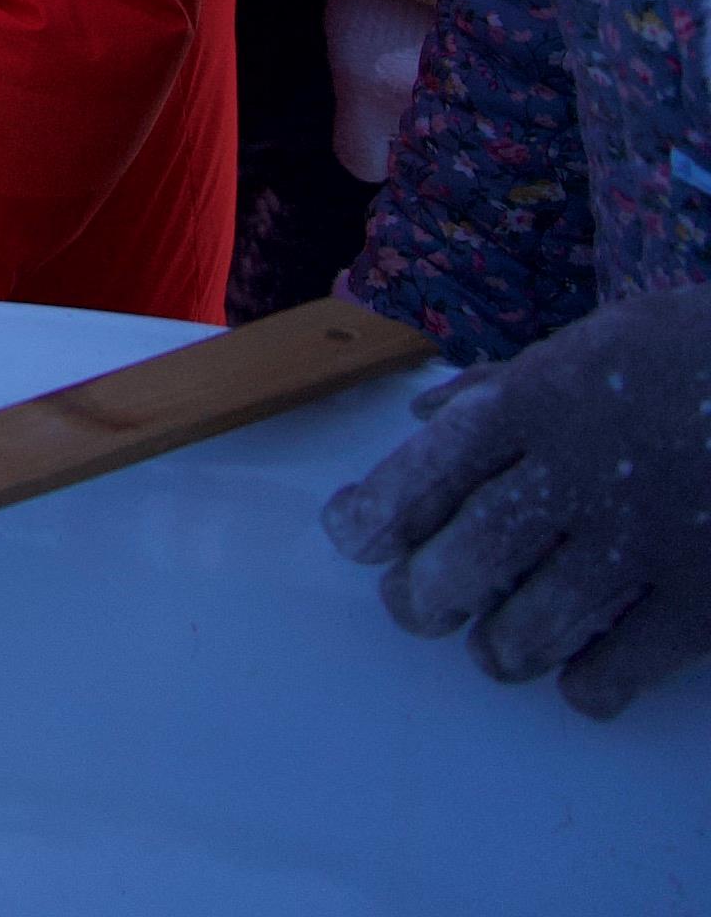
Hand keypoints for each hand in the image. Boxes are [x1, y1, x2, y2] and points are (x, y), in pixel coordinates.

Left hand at [325, 282, 710, 716]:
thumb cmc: (692, 357)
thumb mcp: (592, 341)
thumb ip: (505, 383)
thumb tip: (423, 411)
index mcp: (541, 403)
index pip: (430, 466)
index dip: (377, 511)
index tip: (350, 538)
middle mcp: (581, 471)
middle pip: (474, 551)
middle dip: (427, 593)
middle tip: (416, 610)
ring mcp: (647, 537)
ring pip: (538, 618)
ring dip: (501, 647)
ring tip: (494, 651)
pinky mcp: (708, 594)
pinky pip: (627, 662)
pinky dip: (589, 684)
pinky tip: (581, 679)